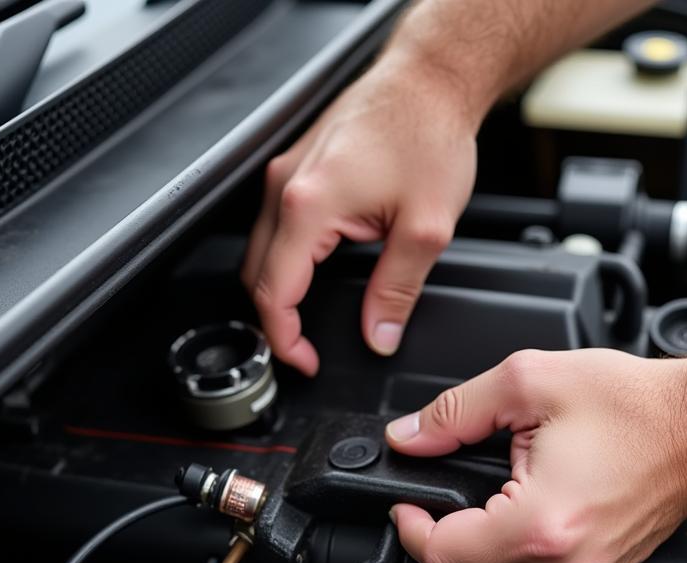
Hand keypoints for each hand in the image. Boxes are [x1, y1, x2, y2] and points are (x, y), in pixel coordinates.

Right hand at [242, 55, 477, 375]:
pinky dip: (283, 260)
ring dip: (277, 290)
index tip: (306, 361)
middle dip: (275, 322)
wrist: (431, 78)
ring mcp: (285, 172)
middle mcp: (285, 186)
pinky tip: (309, 273)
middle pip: (255, 276)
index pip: (274, 293)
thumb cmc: (428, 132)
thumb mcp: (426, 228)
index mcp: (309, 205)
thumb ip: (397, 291)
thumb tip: (379, 335)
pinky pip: (273, 226)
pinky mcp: (296, 165)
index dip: (285, 340)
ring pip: (259, 251)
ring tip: (305, 320)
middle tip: (306, 349)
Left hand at [386, 348, 686, 562]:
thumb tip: (409, 437)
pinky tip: (513, 526)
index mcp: (541, 524)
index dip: (409, 529)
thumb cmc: (637, 408)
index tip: (408, 504)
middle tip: (434, 511)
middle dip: (432, 551)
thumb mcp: (531, 382)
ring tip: (480, 512)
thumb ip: (456, 412)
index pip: (441, 558)